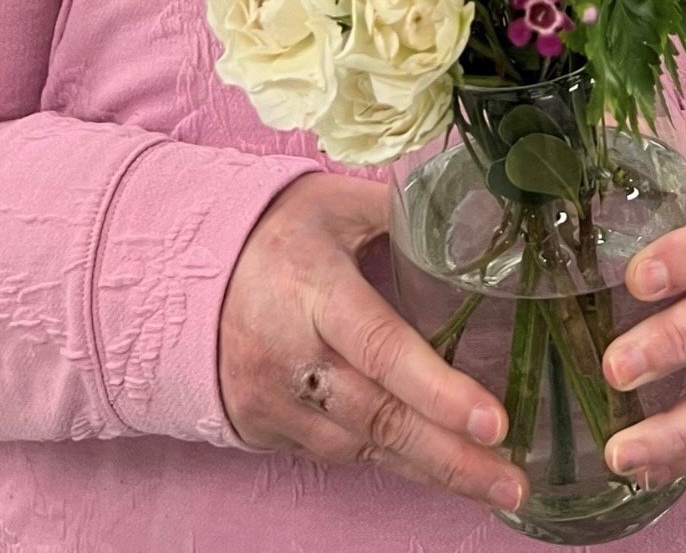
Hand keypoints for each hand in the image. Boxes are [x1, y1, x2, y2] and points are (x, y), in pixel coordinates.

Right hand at [220, 171, 527, 512]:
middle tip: (511, 481)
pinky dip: (388, 461)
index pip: (382, 347)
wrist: (174, 270)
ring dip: (430, 468)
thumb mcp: (332, 203)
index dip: (438, 390)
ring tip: (493, 483)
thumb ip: (400, 212)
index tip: (494, 421)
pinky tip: (434, 465)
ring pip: (361, 448)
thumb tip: (475, 213)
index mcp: (314, 289)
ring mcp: (273, 401)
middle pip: (379, 418)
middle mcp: (292, 355)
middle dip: (451, 457)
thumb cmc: (270, 230)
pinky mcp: (263, 428)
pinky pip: (336, 453)